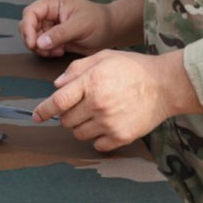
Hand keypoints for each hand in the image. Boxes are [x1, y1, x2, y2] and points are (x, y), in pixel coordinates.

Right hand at [20, 0, 115, 58]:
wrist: (109, 31)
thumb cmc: (98, 22)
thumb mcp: (80, 26)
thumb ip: (59, 34)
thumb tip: (39, 43)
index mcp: (53, 1)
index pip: (31, 13)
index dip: (28, 29)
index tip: (32, 44)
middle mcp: (48, 10)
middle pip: (27, 24)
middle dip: (33, 40)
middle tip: (45, 50)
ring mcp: (49, 22)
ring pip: (32, 36)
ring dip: (40, 47)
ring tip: (57, 51)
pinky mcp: (52, 34)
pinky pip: (41, 44)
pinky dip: (46, 50)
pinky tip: (59, 51)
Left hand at [34, 50, 187, 151]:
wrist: (165, 85)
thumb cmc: (134, 68)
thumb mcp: (103, 57)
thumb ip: (76, 69)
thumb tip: (56, 85)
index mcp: (91, 83)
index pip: (58, 101)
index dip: (44, 110)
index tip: (37, 116)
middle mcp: (98, 104)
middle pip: (66, 120)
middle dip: (67, 114)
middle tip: (81, 106)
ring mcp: (109, 123)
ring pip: (79, 134)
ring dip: (82, 126)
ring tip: (96, 114)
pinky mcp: (121, 137)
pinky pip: (97, 145)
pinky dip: (97, 138)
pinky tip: (107, 125)